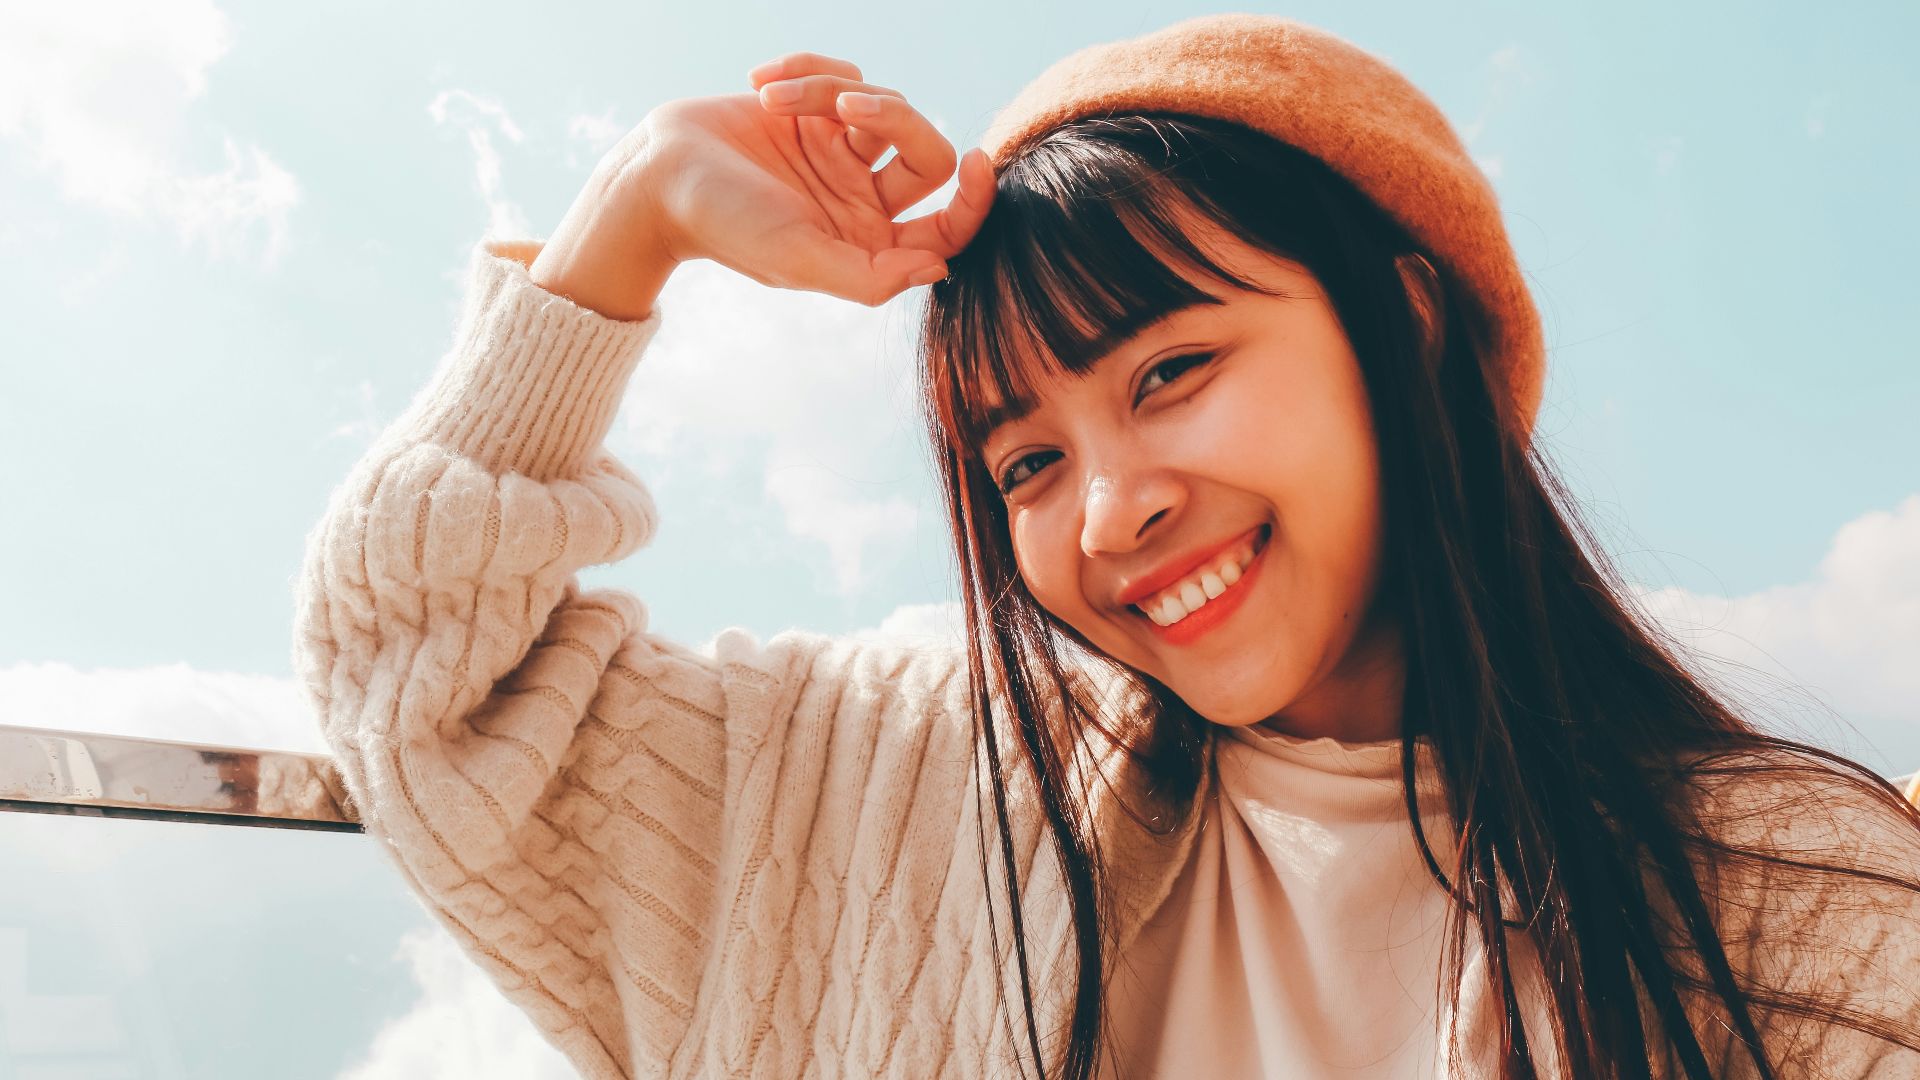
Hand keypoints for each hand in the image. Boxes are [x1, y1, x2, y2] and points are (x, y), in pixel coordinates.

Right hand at [625, 52, 993, 306]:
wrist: (658, 172)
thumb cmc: (725, 226)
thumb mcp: (798, 259)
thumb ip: (870, 275)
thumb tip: (941, 270)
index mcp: (868, 243)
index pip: (945, 229)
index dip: (974, 201)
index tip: (977, 163)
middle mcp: (864, 198)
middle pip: (927, 153)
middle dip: (896, 119)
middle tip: (846, 106)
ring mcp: (842, 151)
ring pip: (884, 105)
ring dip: (830, 91)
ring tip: (771, 97)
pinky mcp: (817, 109)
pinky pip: (845, 74)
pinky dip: (809, 71)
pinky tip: (763, 81)